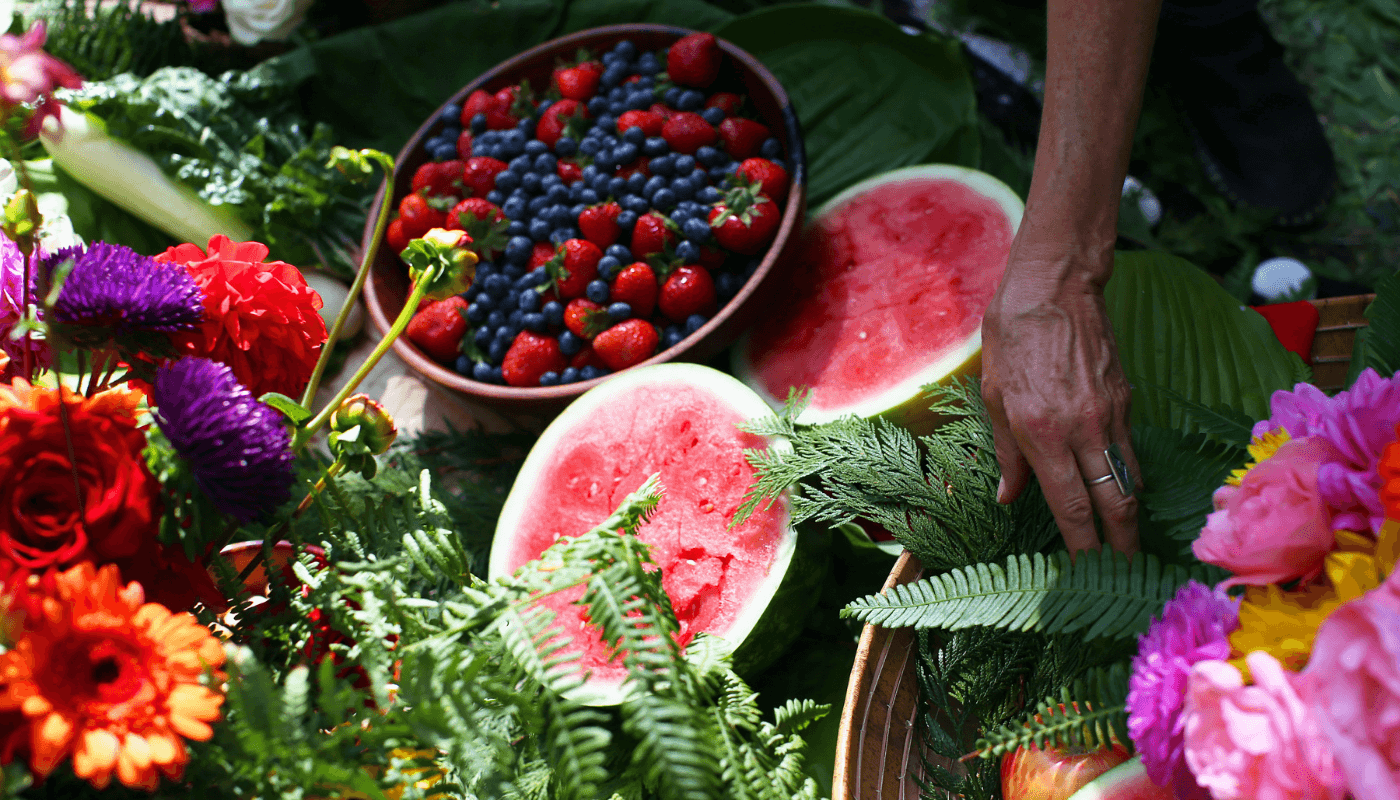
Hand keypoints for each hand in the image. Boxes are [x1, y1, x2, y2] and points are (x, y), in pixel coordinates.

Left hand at [981, 248, 1140, 554]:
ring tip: (1127, 544)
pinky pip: (1130, 449)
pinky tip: (1124, 489)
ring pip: (1130, 478)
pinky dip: (1130, 476)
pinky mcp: (1125, 398)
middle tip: (1124, 574)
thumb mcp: (992, 394)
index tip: (1084, 572)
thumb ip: (1005, 452)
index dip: (1081, 545)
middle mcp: (1082, 430)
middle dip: (1121, 544)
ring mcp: (1110, 414)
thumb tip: (1007, 497)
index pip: (1070, 505)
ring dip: (1130, 515)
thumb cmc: (1012, 337)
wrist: (1054, 285)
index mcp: (1041, 433)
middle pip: (1114, 502)